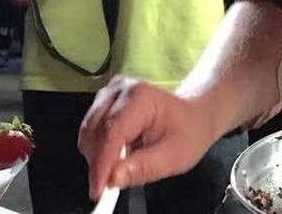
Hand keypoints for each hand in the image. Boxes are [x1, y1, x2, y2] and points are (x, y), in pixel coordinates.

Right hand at [78, 76, 219, 199]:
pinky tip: (119, 155)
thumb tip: (114, 178)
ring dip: (99, 157)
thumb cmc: (187, 131)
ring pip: (88, 133)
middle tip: (112, 184)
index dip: (102, 164)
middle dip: (99, 163)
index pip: (111, 133)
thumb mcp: (174, 156)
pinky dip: (100, 150)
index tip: (98, 190)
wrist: (192, 114)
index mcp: (140, 97)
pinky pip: (91, 132)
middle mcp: (120, 90)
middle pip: (94, 132)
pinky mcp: (103, 103)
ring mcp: (109, 95)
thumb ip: (143, 167)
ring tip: (123, 165)